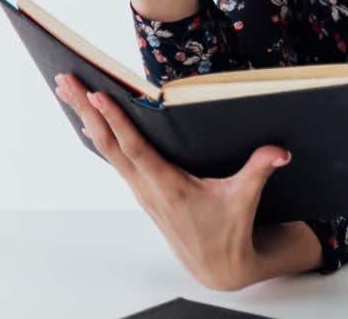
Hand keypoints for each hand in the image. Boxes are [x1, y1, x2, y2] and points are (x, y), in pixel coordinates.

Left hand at [53, 73, 321, 289]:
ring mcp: (140, 189)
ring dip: (86, 119)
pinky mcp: (142, 189)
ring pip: (105, 148)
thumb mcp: (245, 200)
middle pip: (108, 143)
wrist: (216, 266)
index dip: (116, 121)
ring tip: (68, 91)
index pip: (135, 148)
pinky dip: (99, 134)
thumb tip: (280, 151)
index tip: (98, 96)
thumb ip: (260, 170)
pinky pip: (113, 157)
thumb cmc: (228, 231)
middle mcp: (146, 187)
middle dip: (85, 111)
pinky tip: (89, 120)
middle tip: (66, 81)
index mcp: (168, 187)